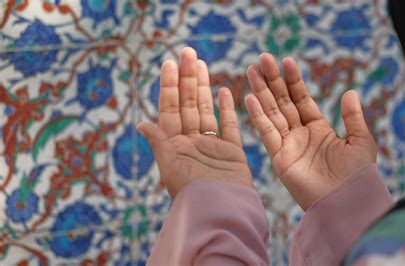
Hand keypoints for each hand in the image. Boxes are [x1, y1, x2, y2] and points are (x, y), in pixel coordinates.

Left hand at [137, 47, 251, 198]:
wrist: (220, 211)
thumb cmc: (192, 194)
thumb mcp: (169, 167)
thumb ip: (159, 143)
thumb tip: (141, 123)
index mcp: (173, 145)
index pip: (170, 108)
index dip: (168, 86)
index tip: (169, 63)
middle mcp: (191, 142)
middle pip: (188, 104)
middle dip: (187, 78)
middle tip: (188, 52)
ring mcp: (211, 145)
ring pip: (206, 109)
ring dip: (203, 87)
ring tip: (200, 64)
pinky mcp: (231, 151)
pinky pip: (228, 125)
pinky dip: (226, 109)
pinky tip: (223, 91)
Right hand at [245, 54, 375, 209]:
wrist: (347, 202)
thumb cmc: (358, 175)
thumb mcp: (360, 141)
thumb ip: (353, 117)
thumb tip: (350, 91)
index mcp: (319, 130)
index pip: (302, 99)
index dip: (294, 80)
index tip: (286, 61)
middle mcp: (301, 135)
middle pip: (283, 102)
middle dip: (273, 80)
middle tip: (262, 59)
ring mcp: (288, 145)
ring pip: (272, 113)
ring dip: (261, 92)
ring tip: (251, 71)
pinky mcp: (280, 158)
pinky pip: (267, 133)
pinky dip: (258, 116)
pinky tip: (250, 98)